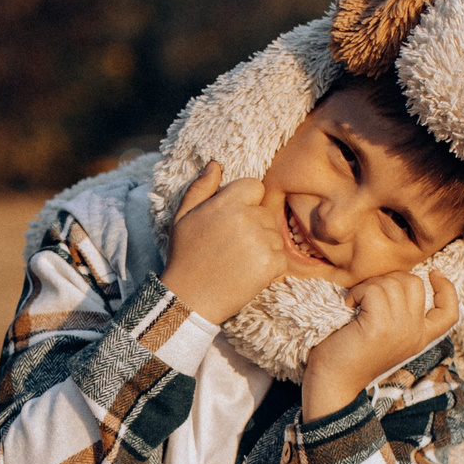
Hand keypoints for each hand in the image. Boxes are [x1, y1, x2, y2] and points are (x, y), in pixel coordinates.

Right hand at [159, 164, 289, 323]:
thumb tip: (215, 164)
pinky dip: (269, 266)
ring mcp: (261, 241)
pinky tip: (247, 273)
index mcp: (226, 203)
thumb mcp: (182, 217)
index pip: (255, 187)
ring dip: (262, 246)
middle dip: (254, 226)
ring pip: (275, 235)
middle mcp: (246, 218)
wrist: (189, 299)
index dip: (246, 202)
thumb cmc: (185, 257)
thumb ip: (201, 188)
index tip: (231, 221)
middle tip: (231, 246)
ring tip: (237, 261)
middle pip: (266, 212)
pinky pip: (281, 257)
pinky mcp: (271, 264)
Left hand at [302, 267, 457, 420]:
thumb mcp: (387, 335)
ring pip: (392, 283)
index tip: (434, 274)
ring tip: (356, 303)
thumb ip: (401, 315)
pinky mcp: (380, 326)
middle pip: (415, 284)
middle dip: (389, 279)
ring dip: (369, 285)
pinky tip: (349, 306)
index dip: (448, 289)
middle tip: (368, 294)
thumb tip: (398, 280)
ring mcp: (400, 329)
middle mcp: (415, 334)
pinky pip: (373, 289)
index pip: (450, 313)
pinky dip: (357, 292)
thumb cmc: (352, 355)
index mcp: (420, 338)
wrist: (333, 383)